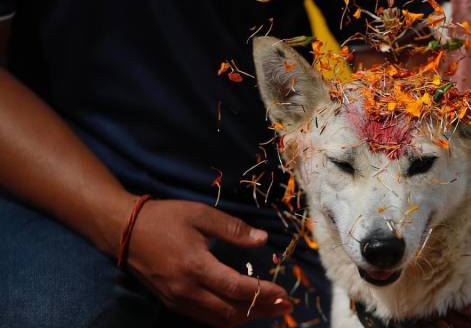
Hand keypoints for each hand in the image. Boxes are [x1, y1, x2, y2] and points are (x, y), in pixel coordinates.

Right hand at [126, 200, 291, 326]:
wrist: (123, 231)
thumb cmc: (165, 218)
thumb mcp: (201, 215)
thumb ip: (233, 229)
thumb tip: (262, 240)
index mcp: (196, 267)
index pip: (237, 289)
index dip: (264, 293)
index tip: (284, 293)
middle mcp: (187, 290)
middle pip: (231, 312)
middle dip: (261, 311)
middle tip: (284, 305)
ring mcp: (178, 300)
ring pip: (218, 320)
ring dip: (246, 317)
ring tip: (269, 309)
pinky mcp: (172, 302)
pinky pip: (205, 318)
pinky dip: (228, 317)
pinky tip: (242, 309)